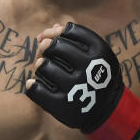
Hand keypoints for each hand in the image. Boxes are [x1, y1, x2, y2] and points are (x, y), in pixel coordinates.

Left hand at [26, 22, 139, 139]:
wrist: (108, 110)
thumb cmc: (97, 76)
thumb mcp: (96, 55)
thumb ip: (76, 40)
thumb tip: (50, 29)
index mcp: (99, 51)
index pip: (69, 30)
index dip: (55, 32)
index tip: (52, 37)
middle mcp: (89, 68)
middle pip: (54, 45)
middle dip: (45, 46)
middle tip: (45, 52)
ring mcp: (75, 87)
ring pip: (42, 65)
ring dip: (39, 66)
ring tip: (43, 69)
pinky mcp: (62, 106)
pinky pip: (35, 89)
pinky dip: (32, 85)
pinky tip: (34, 84)